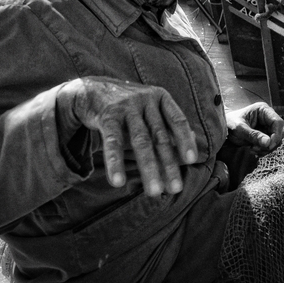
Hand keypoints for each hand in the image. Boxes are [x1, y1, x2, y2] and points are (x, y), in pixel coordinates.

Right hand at [57, 77, 197, 195]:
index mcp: (160, 98)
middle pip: (160, 136)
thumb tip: (193, 141)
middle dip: (169, 164)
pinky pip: (113, 142)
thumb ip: (169, 124)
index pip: (178, 120)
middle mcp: (146, 100)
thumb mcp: (150, 110)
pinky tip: (117, 181)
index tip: (192, 161)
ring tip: (154, 192)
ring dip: (148, 168)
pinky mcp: (107, 116)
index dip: (185, 140)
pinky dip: (115, 163)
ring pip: (140, 141)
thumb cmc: (128, 106)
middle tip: (176, 189)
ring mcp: (127, 107)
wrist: (90, 90)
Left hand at [224, 102, 283, 156]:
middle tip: (256, 149)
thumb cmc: (229, 124)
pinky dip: (263, 150)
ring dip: (266, 148)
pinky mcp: (265, 135)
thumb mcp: (240, 129)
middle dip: (270, 143)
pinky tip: (253, 150)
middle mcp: (268, 117)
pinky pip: (270, 145)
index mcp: (263, 110)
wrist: (222, 129)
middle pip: (279, 132)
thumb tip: (268, 143)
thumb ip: (253, 135)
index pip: (278, 122)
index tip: (269, 145)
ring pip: (276, 140)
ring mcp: (267, 127)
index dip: (276, 134)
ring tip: (252, 149)